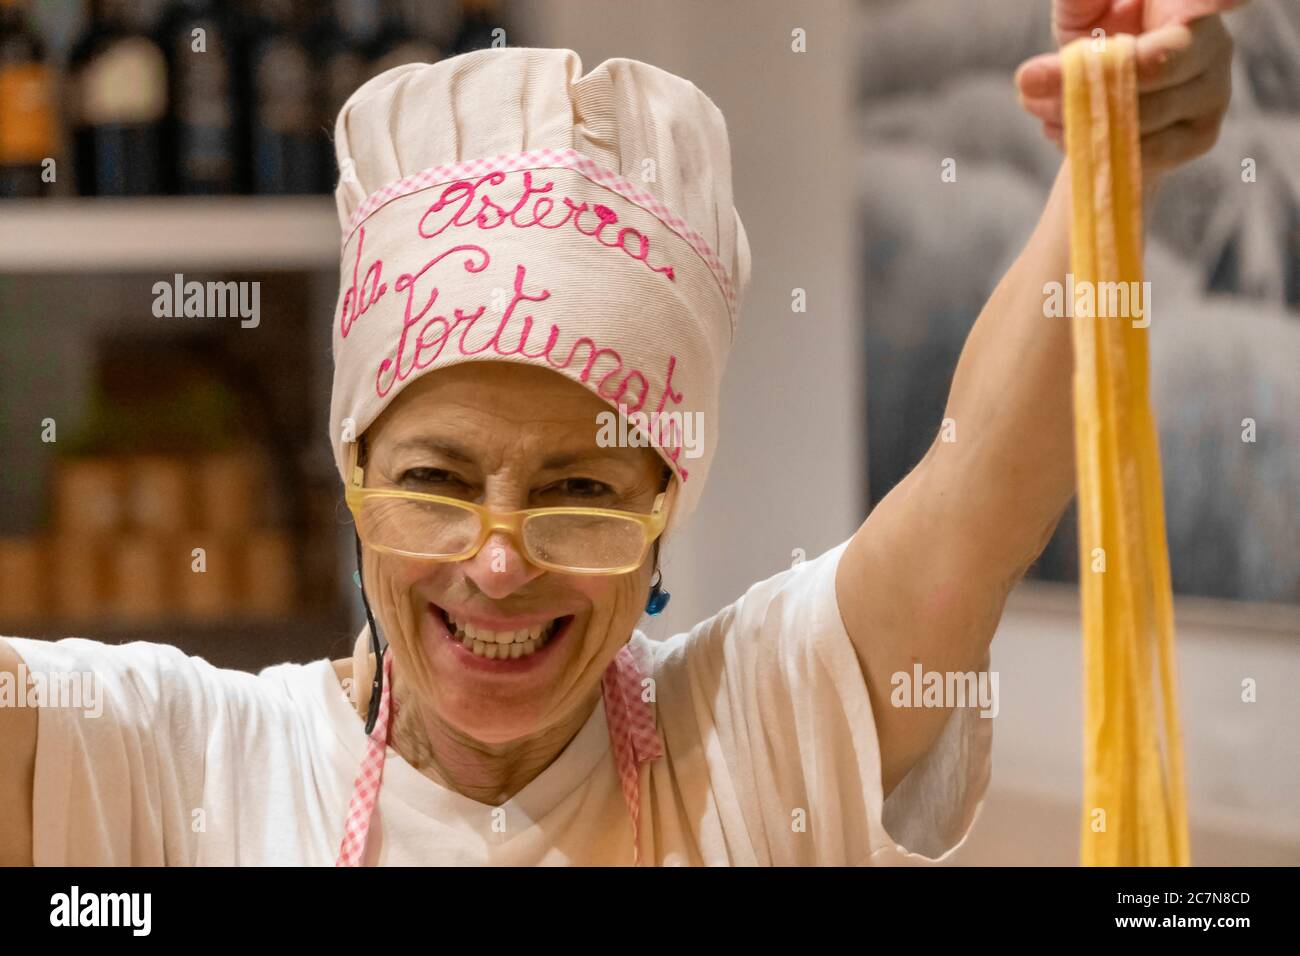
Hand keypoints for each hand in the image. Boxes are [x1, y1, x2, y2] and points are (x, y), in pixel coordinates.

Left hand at [1015, 0, 1242, 178]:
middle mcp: (1215, 43)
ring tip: (1037, 105)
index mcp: (1193, 4)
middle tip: (1027, 81)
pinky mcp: (1200, 136)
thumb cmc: (1098, 35)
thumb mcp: (1083, 11)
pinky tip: (1066, 130)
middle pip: (1152, 66)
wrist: (1106, 96)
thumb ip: (1081, 0)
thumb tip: (1075, 1)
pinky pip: (1142, 151)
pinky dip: (1093, 145)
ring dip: (1077, 115)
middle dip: (1081, 79)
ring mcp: (1214, 93)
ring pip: (1140, 115)